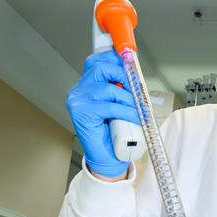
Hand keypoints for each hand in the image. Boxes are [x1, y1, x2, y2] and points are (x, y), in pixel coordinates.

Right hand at [66, 49, 139, 177]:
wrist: (108, 158)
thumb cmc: (115, 132)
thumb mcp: (121, 105)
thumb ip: (122, 89)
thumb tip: (135, 72)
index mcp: (87, 85)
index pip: (97, 61)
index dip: (114, 58)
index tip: (131, 60)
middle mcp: (79, 91)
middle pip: (101, 68)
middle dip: (124, 75)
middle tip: (137, 89)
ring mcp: (77, 101)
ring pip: (109, 89)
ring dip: (129, 100)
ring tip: (139, 110)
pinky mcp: (81, 113)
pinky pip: (110, 106)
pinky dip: (127, 111)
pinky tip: (134, 118)